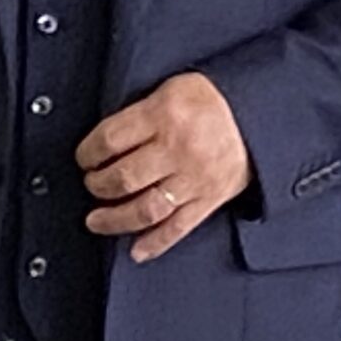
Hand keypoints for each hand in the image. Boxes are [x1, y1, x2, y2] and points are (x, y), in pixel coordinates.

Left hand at [79, 72, 252, 264]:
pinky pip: (178, 227)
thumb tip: (103, 144)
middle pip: (123, 178)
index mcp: (164, 115)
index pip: (110, 140)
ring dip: (115, 219)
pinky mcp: (210, 199)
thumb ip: (138, 114)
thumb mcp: (169, 89)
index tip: (83, 158)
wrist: (258, 112)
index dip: (88, 153)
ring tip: (96, 220)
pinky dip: (155, 243)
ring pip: (146, 209)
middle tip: (90, 184)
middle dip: (98, 185)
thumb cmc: (209, 99)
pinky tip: (136, 251)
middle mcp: (178, 149)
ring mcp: (195, 178)